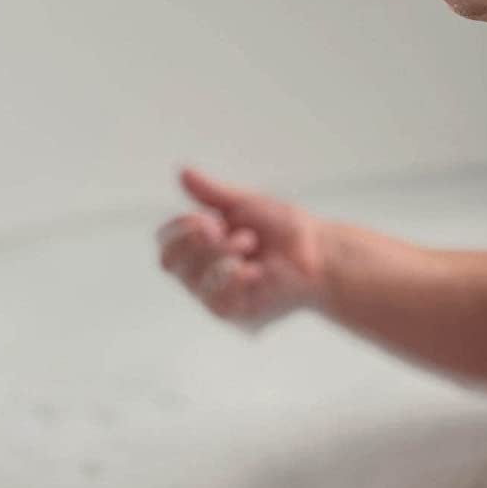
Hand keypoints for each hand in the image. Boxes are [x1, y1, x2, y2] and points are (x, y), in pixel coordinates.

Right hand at [156, 166, 333, 329]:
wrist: (321, 251)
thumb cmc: (285, 229)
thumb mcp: (245, 204)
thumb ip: (212, 193)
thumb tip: (182, 172)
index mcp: (201, 247)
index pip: (166, 243)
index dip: (178, 229)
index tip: (208, 218)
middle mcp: (203, 275)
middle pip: (171, 261)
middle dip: (200, 241)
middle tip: (232, 231)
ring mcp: (217, 297)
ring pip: (194, 280)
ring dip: (222, 255)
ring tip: (250, 244)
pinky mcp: (237, 315)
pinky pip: (219, 300)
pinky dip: (234, 278)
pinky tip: (255, 270)